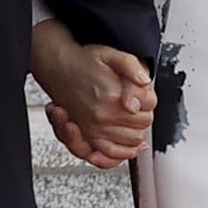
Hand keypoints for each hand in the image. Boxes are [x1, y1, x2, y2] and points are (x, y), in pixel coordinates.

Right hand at [31, 20, 155, 169]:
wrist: (58, 68)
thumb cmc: (83, 61)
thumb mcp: (110, 54)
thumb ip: (131, 66)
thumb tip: (145, 81)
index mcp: (112, 95)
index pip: (149, 104)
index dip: (149, 96)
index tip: (144, 90)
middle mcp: (103, 116)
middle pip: (143, 123)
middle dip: (146, 112)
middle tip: (139, 102)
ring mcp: (95, 129)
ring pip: (132, 140)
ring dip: (138, 130)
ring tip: (136, 120)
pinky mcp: (88, 137)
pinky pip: (111, 154)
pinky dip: (124, 153)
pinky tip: (132, 147)